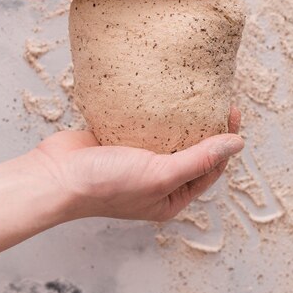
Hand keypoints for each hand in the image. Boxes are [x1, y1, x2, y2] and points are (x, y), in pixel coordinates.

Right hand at [33, 108, 242, 221]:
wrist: (55, 175)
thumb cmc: (105, 185)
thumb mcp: (160, 174)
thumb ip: (199, 159)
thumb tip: (237, 144)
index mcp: (170, 197)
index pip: (209, 169)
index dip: (224, 143)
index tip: (231, 114)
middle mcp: (156, 181)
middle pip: (191, 152)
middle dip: (206, 129)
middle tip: (218, 100)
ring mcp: (137, 161)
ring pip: (168, 137)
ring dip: (181, 119)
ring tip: (196, 94)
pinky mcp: (119, 142)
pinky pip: (144, 126)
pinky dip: (155, 113)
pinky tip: (163, 95)